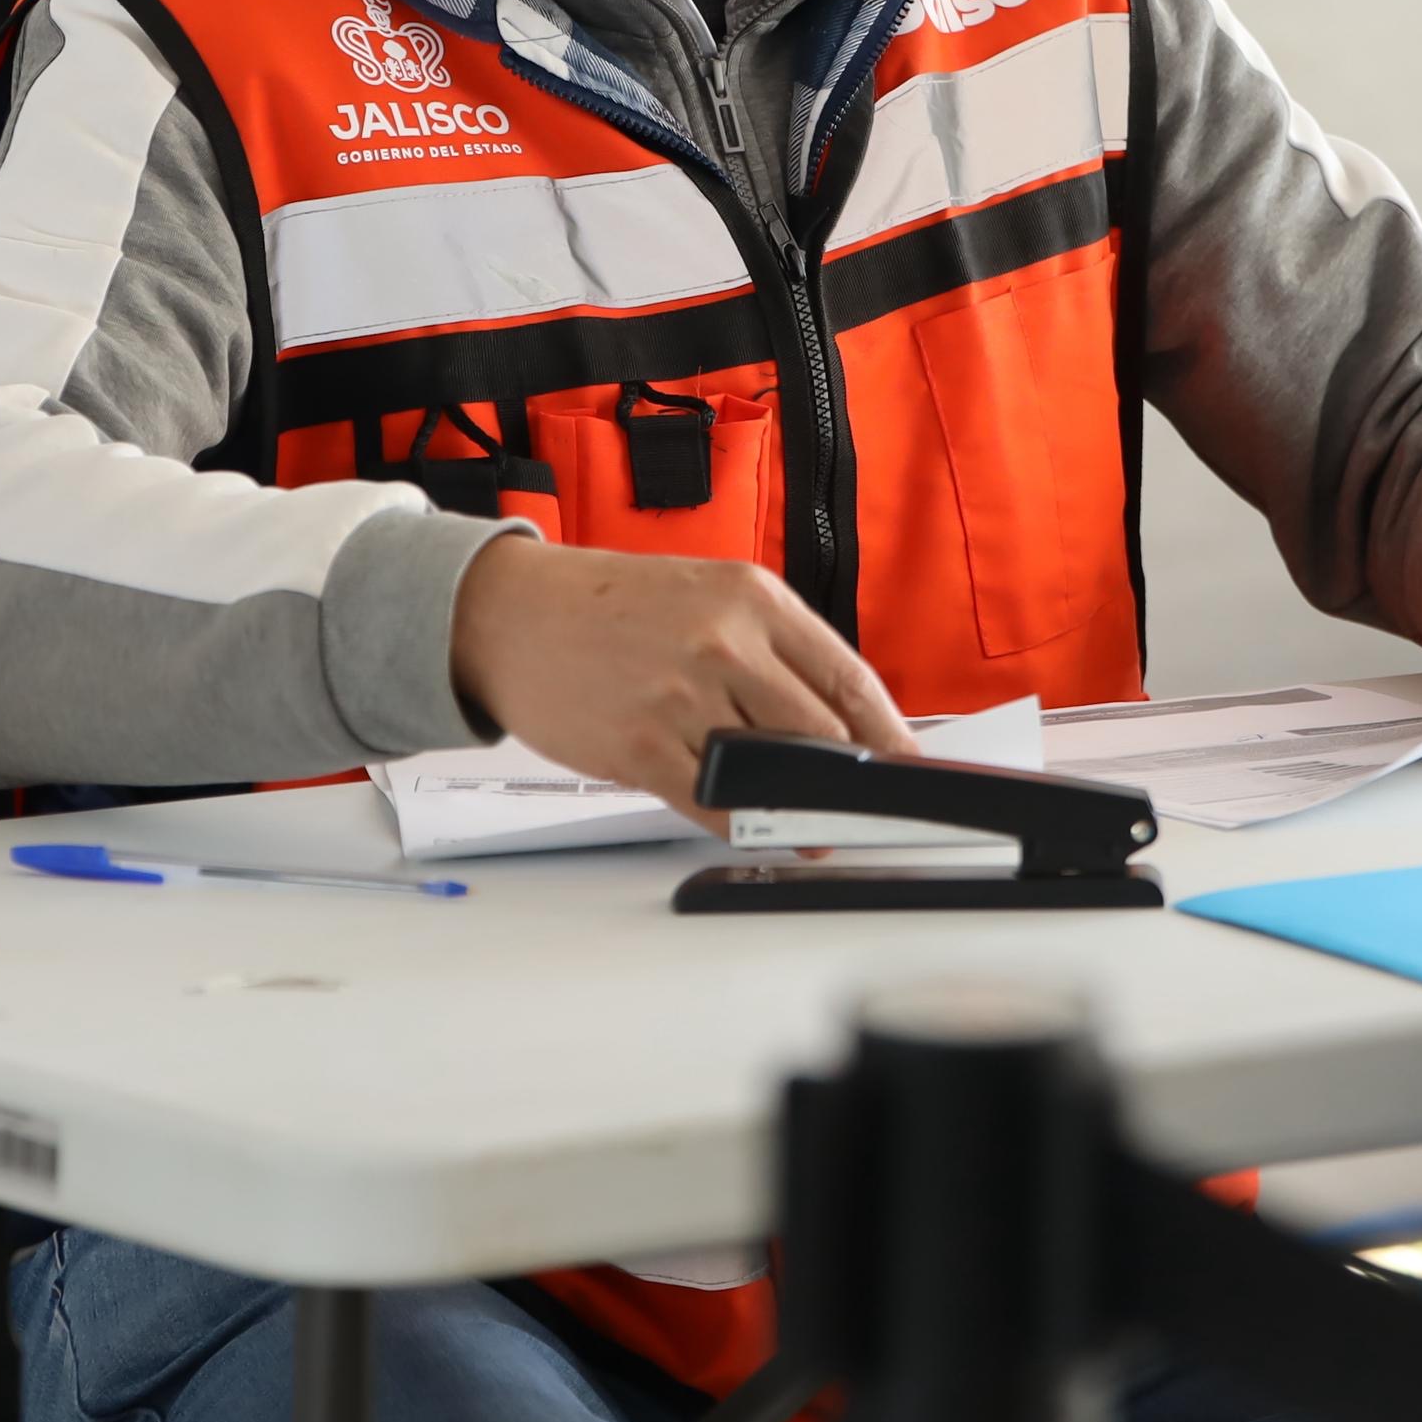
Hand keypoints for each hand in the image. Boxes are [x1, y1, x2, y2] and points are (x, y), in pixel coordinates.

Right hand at [446, 537, 914, 831]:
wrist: (512, 614)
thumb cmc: (611, 608)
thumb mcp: (706, 595)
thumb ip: (770, 650)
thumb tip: (832, 720)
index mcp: (753, 599)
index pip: (848, 677)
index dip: (888, 735)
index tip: (909, 768)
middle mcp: (724, 643)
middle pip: (821, 732)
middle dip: (849, 780)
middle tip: (863, 809)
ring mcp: (682, 696)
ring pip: (772, 771)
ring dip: (799, 809)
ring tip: (812, 826)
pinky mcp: (641, 746)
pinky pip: (712, 802)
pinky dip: (741, 824)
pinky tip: (753, 827)